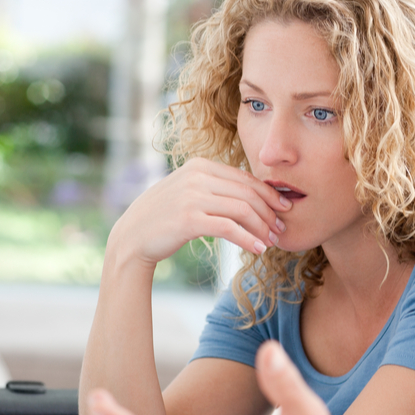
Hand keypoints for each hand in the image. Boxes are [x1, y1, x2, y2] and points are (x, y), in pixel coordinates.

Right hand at [109, 158, 290, 265]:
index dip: (268, 194)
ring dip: (262, 227)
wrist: (131, 238)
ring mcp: (192, 196)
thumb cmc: (163, 218)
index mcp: (199, 165)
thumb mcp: (187, 192)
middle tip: (281, 228)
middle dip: (269, 212)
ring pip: (242, 210)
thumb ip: (213, 187)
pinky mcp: (189, 219)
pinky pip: (229, 228)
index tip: (283, 208)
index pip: (244, 178)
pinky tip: (258, 249)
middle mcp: (196, 176)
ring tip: (271, 241)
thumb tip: (251, 194)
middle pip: (247, 193)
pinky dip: (247, 239)